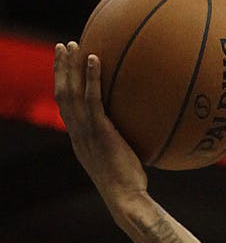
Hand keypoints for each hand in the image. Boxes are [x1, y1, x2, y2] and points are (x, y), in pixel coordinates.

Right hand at [53, 42, 146, 200]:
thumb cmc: (130, 186)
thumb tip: (148, 133)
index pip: (66, 108)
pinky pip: (92, 98)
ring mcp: (85, 131)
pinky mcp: (98, 130)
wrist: (125, 198)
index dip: (63, 87)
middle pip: (61, 93)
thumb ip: (126, 145)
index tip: (65, 69)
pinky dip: (91, 77)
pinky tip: (95, 59)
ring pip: (69, 91)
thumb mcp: (124, 161)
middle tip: (62, 47)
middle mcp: (77, 132)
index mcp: (80, 139)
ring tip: (72, 45)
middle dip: (60, 69)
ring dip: (69, 66)